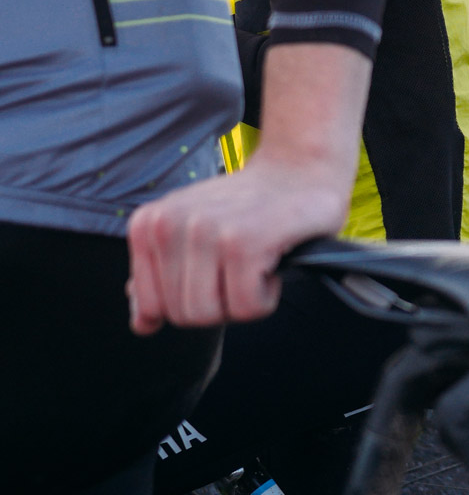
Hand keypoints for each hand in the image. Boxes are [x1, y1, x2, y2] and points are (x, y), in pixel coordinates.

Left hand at [126, 155, 347, 334]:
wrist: (300, 171)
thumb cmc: (250, 205)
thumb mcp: (192, 231)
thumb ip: (160, 275)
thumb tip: (142, 323)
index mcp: (149, 224)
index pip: (153, 307)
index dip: (194, 301)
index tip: (217, 272)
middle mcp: (169, 225)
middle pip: (184, 315)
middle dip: (221, 304)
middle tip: (241, 267)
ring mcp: (205, 233)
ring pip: (211, 315)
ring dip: (243, 301)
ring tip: (255, 264)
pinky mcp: (243, 243)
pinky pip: (246, 308)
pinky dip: (267, 297)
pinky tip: (271, 262)